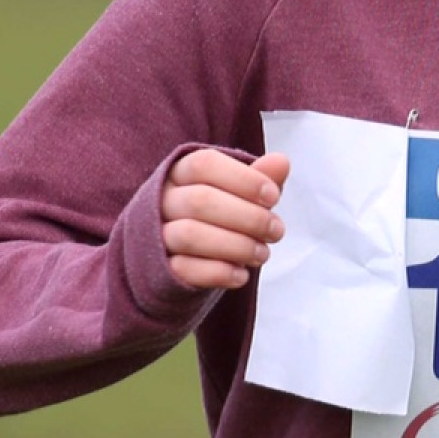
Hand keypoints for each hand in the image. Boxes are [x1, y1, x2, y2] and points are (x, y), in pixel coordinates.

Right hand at [160, 149, 289, 289]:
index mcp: (180, 173)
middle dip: (248, 217)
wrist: (186, 257)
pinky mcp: (160, 269)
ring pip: (189, 235)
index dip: (243, 179)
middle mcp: (162, 200)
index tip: (273, 197)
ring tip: (263, 253)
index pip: (204, 164)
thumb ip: (261, 178)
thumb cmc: (221, 214)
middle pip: (200, 200)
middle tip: (276, 231)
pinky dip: (219, 273)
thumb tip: (281, 162)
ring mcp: (156, 235)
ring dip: (236, 246)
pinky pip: (184, 269)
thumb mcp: (241, 193)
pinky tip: (242, 275)